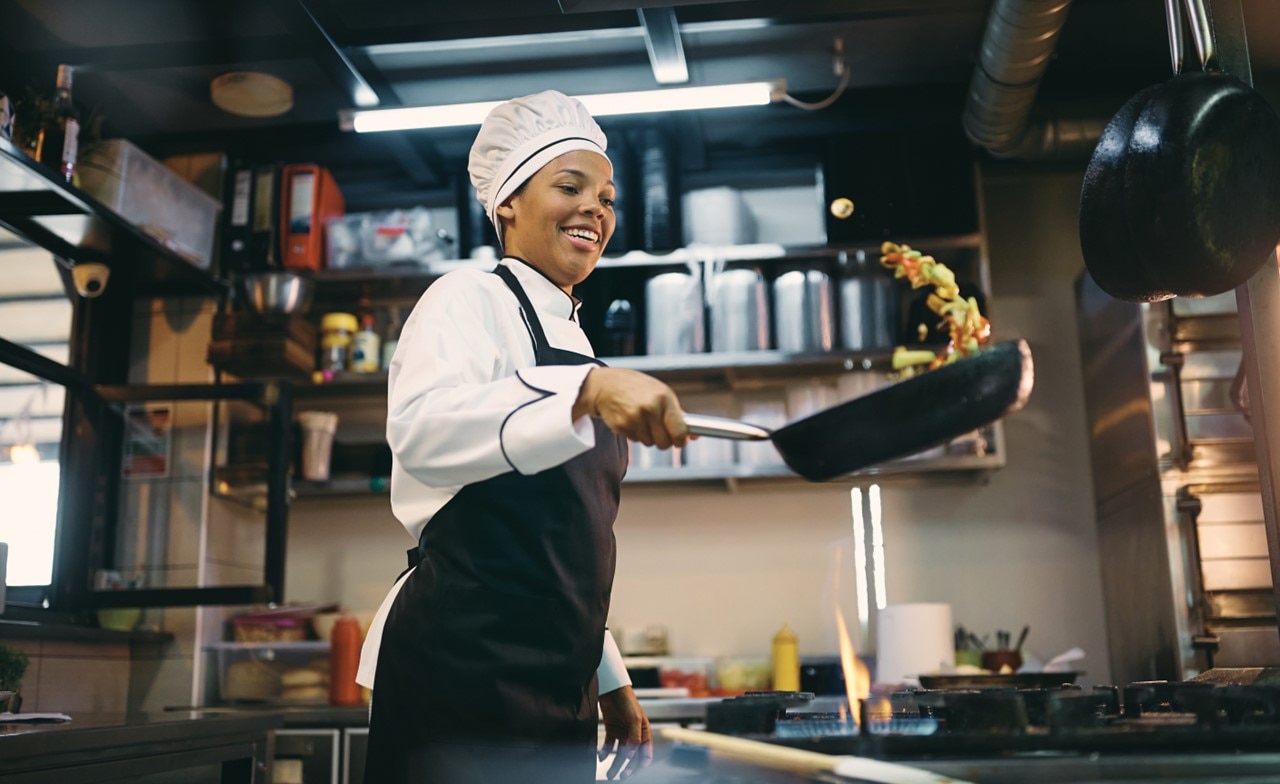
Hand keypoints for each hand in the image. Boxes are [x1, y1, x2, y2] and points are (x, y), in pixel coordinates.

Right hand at [573, 367, 689, 448]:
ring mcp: (634, 417)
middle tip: (659, 430)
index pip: (679, 431)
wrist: (606, 385)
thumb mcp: (660, 393)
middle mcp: (650, 408)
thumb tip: (695, 435)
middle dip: (664, 440)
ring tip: (642, 420)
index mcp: (663, 398)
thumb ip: (678, 414)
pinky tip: (631, 420)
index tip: (680, 441)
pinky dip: (636, 434)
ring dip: (648, 436)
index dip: (681, 440)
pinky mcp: (622, 426)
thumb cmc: (638, 388)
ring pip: (650, 443)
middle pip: (664, 442)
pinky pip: (636, 440)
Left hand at [598, 685, 652, 778]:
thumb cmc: (627, 700)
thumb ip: (634, 737)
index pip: (645, 753)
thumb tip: (631, 755)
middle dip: (627, 768)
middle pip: (632, 756)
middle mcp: (634, 734)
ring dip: (615, 764)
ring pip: (620, 753)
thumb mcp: (634, 718)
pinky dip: (605, 752)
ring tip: (610, 774)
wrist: (611, 688)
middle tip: (621, 777)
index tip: (633, 773)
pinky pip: (609, 745)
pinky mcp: (612, 729)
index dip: (641, 764)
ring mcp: (623, 732)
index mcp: (644, 732)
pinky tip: (601, 757)